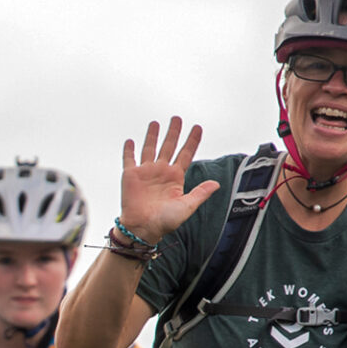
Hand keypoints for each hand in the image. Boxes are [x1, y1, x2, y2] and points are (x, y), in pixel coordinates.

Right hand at [121, 117, 221, 244]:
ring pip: (150, 148)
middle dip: (174, 132)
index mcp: (175, 177)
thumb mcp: (187, 206)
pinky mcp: (130, 176)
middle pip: (169, 146)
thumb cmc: (165, 221)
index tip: (197, 127)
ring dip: (153, 135)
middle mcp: (161, 172)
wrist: (142, 228)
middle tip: (177, 118)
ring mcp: (145, 172)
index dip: (192, 141)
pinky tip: (131, 141)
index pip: (186, 154)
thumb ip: (200, 193)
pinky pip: (129, 159)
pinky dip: (129, 150)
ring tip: (155, 123)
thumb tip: (217, 183)